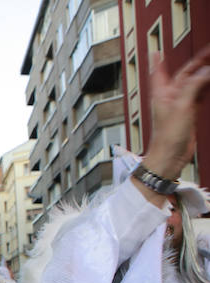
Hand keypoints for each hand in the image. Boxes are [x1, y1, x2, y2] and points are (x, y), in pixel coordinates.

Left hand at [141, 45, 209, 180]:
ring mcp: (180, 105)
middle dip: (196, 63)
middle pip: (184, 75)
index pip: (158, 72)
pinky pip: (200, 95)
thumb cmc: (167, 136)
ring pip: (195, 84)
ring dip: (205, 74)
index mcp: (161, 93)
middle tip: (209, 51)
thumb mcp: (181, 107)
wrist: (170, 156)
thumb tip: (206, 71)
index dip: (157, 61)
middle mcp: (170, 97)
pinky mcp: (189, 113)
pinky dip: (207, 87)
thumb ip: (193, 86)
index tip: (155, 50)